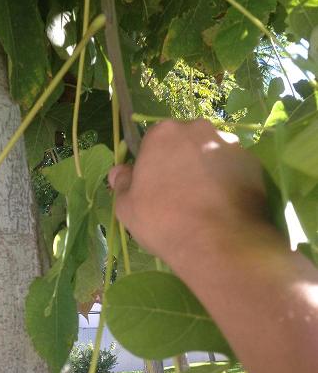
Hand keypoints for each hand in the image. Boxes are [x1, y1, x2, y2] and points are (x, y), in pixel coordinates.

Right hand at [109, 119, 267, 270]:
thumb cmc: (164, 221)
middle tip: (180, 195)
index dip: (153, 165)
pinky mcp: (254, 165)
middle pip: (186, 143)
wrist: (218, 242)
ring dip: (207, 172)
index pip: (154, 142)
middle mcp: (199, 129)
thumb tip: (119, 172)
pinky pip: (235, 171)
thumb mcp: (127, 207)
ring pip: (213, 156)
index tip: (155, 187)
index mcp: (164, 133)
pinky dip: (229, 184)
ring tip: (206, 204)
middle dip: (183, 163)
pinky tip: (224, 208)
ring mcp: (231, 145)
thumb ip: (122, 184)